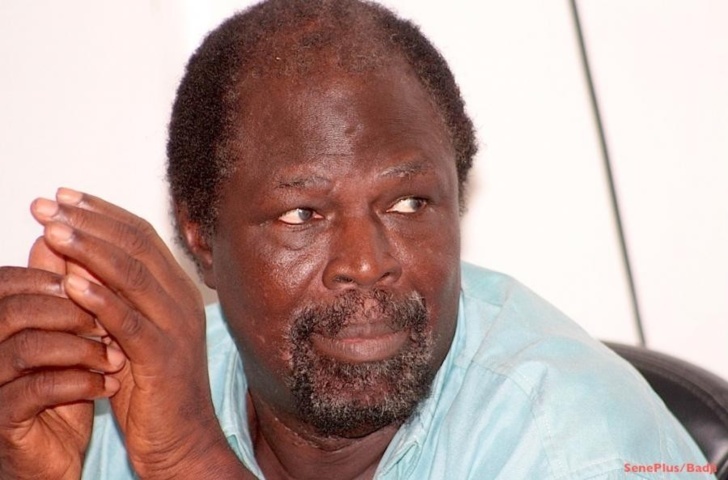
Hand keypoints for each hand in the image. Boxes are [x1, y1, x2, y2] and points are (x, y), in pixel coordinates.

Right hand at [0, 240, 122, 479]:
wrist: (59, 453)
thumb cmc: (64, 388)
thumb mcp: (69, 337)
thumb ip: (67, 292)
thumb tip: (66, 242)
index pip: (11, 281)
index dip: (58, 277)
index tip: (102, 285)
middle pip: (16, 309)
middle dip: (74, 311)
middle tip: (111, 321)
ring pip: (28, 348)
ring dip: (81, 348)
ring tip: (115, 356)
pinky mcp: (2, 418)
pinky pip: (36, 391)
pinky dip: (79, 383)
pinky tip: (107, 385)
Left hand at [32, 189, 248, 478]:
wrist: (183, 438)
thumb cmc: (149, 386)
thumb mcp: (122, 331)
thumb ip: (100, 291)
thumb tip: (63, 252)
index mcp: (175, 288)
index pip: (140, 235)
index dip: (100, 212)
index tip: (63, 197)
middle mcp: (180, 300)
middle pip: (136, 246)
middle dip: (88, 221)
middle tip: (48, 204)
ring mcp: (176, 327)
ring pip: (133, 276)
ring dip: (90, 250)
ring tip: (53, 230)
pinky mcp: (164, 357)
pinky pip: (130, 322)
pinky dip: (100, 300)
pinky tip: (71, 283)